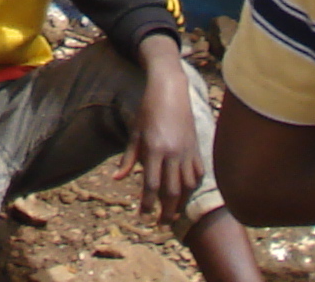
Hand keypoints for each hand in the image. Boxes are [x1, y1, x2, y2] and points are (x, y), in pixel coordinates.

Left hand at [135, 61, 204, 220]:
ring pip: (188, 186)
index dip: (147, 204)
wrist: (170, 90)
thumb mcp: (134, 132)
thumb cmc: (148, 110)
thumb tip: (117, 178)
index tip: (143, 216)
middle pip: (172, 191)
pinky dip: (193, 186)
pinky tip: (186, 193)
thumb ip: (128, 158)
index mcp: (155, 149)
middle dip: (166, 211)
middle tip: (160, 224)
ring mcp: (187, 151)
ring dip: (181, 202)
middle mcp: (173, 153)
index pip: (151, 185)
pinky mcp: (196, 148)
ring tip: (173, 213)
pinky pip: (197, 173)